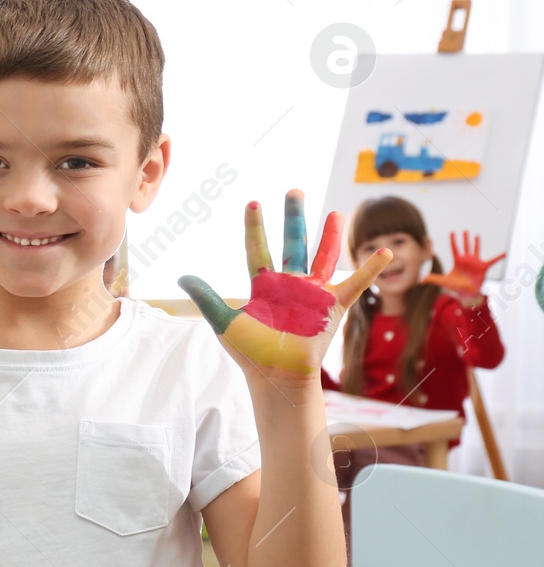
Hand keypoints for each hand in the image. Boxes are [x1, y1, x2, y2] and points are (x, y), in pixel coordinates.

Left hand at [179, 190, 391, 380]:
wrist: (277, 375)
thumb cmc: (250, 353)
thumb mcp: (223, 321)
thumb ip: (206, 297)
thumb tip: (181, 277)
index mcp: (263, 285)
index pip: (258, 248)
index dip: (255, 226)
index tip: (252, 203)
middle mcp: (289, 284)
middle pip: (292, 242)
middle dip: (294, 217)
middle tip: (295, 191)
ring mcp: (312, 293)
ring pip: (323, 256)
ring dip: (329, 235)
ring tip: (335, 212)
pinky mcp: (333, 305)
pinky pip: (355, 283)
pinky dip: (371, 268)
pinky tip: (385, 252)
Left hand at [422, 230, 502, 300]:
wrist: (468, 293)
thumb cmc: (456, 286)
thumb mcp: (444, 281)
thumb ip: (433, 278)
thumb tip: (420, 279)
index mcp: (457, 261)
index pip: (454, 248)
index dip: (453, 240)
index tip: (452, 232)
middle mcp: (466, 260)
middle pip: (465, 247)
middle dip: (464, 239)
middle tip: (464, 230)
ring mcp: (475, 263)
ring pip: (476, 250)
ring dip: (476, 243)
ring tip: (476, 235)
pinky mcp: (483, 267)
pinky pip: (492, 261)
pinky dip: (499, 257)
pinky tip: (504, 253)